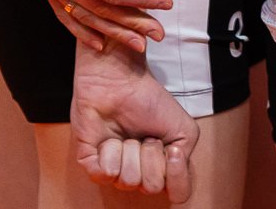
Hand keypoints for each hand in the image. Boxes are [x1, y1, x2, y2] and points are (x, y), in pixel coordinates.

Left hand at [72, 42, 197, 202]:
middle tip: (146, 136)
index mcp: (162, 166)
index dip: (176, 176)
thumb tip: (168, 182)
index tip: (171, 150)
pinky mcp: (91, 164)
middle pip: (151, 187)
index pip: (178, 194)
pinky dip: (111, 152)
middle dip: (151, 156)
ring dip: (130, 150)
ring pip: (128, 181)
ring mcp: (115, 170)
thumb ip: (185, 162)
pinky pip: (105, 174)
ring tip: (127, 134)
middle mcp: (140, 172)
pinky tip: (109, 138)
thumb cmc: (150, 101)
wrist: (119, 82)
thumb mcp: (183, 130)